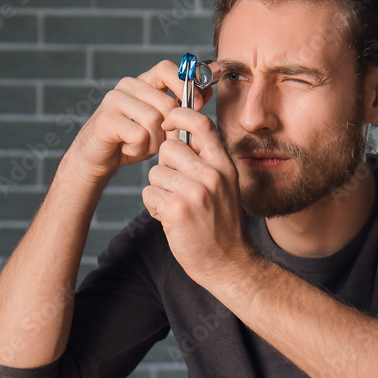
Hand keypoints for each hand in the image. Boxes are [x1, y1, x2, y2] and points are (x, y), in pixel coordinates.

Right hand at [65, 60, 214, 183]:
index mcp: (144, 82)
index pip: (167, 68)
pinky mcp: (106, 119)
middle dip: (170, 130)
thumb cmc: (134, 139)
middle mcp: (128, 85)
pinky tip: (128, 148)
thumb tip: (208, 89)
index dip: (186, 84)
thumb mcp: (164, 123)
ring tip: (141, 145)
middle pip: (167, 103)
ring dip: (154, 142)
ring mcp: (114, 100)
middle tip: (158, 142)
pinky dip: (139, 148)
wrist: (99, 157)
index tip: (199, 105)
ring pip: (155, 121)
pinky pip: (139, 134)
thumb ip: (183, 106)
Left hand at [142, 106, 257, 289]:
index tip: (168, 120)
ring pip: (155, 173)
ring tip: (177, 207)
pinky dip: (154, 207)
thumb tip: (176, 134)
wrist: (228, 262)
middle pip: (169, 148)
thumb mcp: (224, 185)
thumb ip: (204, 160)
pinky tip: (171, 219)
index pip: (202, 124)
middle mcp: (212, 175)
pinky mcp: (176, 209)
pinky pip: (149, 194)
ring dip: (159, 190)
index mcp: (224, 165)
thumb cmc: (221, 224)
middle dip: (165, 166)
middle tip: (176, 186)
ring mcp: (195, 192)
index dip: (180, 115)